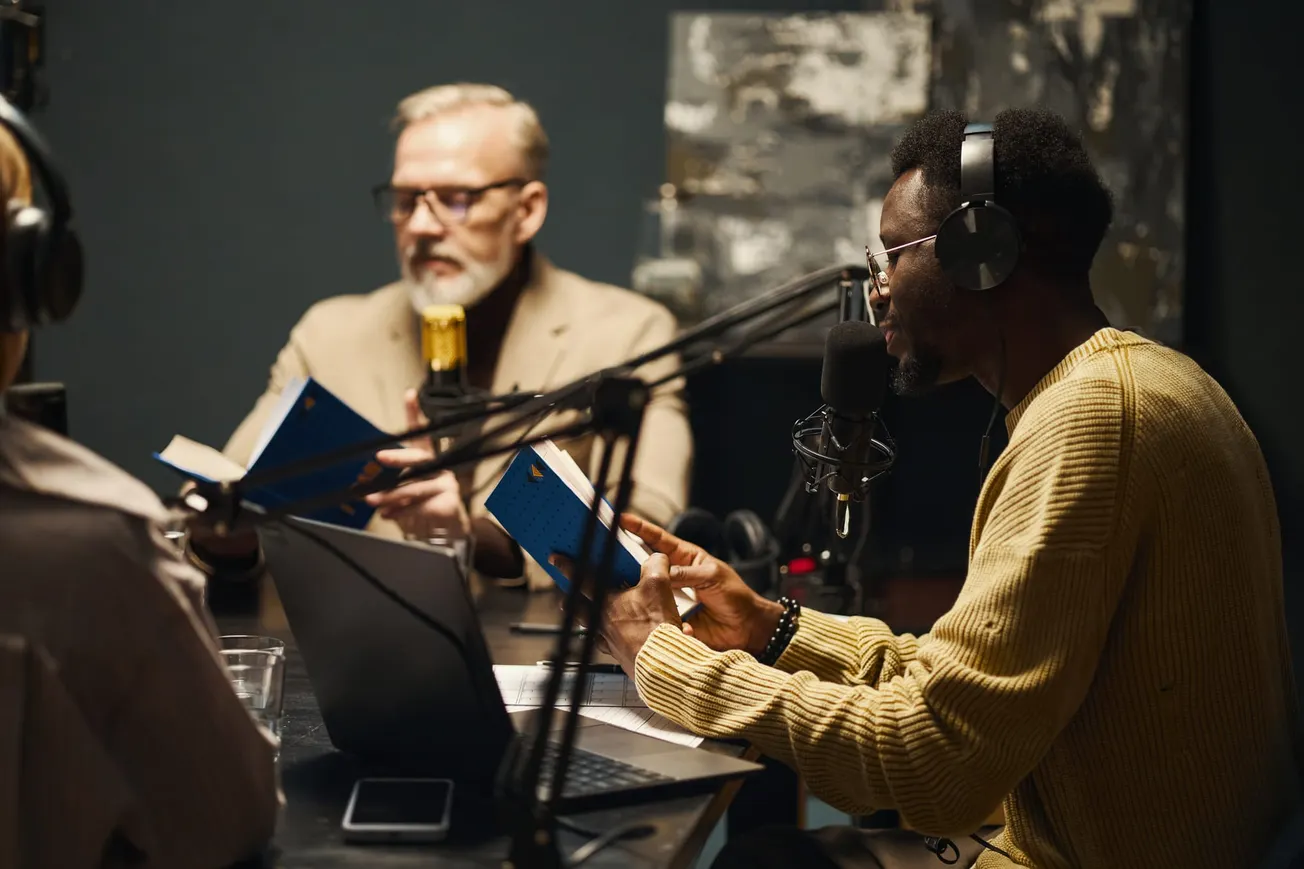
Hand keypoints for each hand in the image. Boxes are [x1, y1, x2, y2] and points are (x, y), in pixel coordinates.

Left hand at [365, 389, 470, 539]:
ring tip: (373, 500)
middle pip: (419, 457)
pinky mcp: (449, 502)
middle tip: (380, 457)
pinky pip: (420, 505)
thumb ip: (390, 488)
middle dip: (398, 457)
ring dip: (391, 495)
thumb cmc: (421, 509)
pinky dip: (401, 512)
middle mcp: (439, 467)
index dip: (415, 413)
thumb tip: (364, 487)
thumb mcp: (403, 495)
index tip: (409, 394)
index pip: (422, 433)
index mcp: (427, 460)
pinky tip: (388, 515)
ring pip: (415, 487)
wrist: (445, 535)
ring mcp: (446, 484)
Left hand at [549, 552, 683, 678]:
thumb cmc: (654, 627)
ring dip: (585, 619)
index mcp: (608, 601)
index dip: (567, 566)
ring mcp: (610, 639)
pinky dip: (604, 638)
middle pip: (580, 607)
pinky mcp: (620, 653)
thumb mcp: (659, 585)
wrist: (660, 661)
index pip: (583, 579)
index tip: (555, 559)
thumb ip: (655, 565)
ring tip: (584, 616)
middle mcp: (604, 621)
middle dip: (571, 599)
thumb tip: (656, 558)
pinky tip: (609, 637)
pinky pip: (606, 644)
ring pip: (590, 627)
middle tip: (565, 595)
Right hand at [619, 514, 782, 655]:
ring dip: (633, 588)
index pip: (658, 539)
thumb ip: (687, 574)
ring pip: (645, 589)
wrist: (746, 628)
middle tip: (607, 553)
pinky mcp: (669, 617)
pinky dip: (645, 613)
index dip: (639, 528)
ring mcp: (669, 597)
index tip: (620, 519)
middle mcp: (673, 576)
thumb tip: (662, 573)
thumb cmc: (735, 596)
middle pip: (645, 564)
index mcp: (685, 558)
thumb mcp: (713, 577)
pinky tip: (633, 612)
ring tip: (613, 583)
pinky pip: (653, 613)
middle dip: (626, 557)